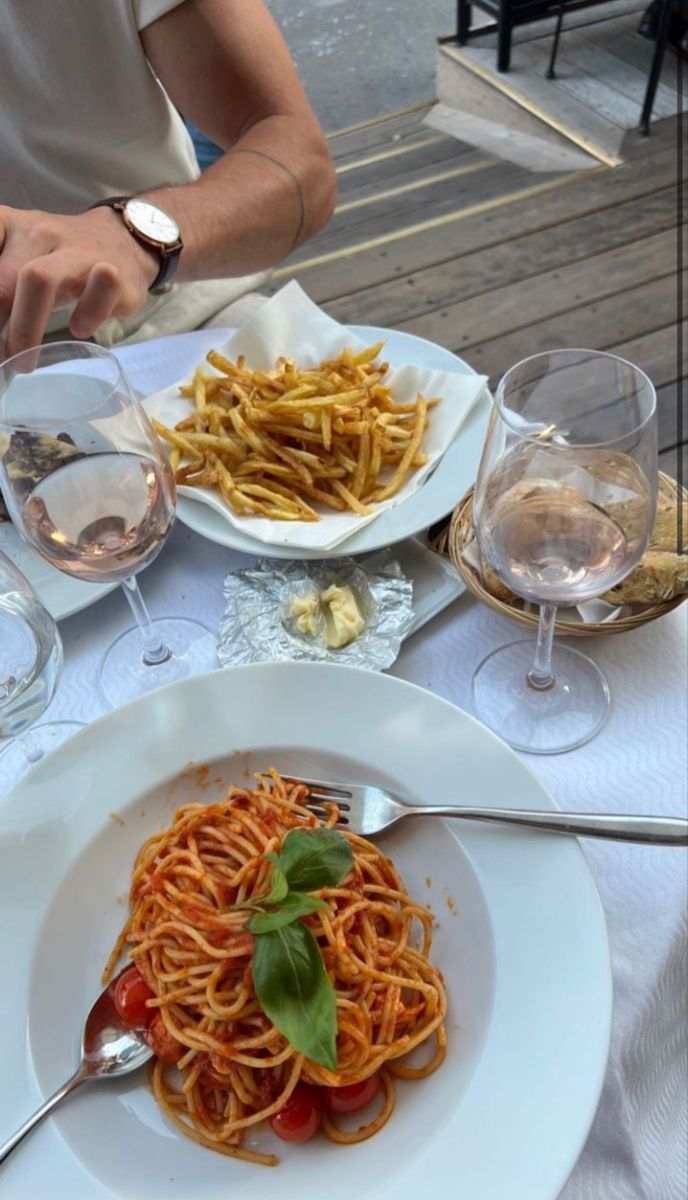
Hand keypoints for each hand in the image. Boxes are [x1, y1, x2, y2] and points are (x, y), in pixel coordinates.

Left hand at [0, 205, 158, 356]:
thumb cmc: (55, 259)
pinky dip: (86, 316)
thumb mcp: (15, 260)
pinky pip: (98, 289)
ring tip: (24, 361)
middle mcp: (37, 232)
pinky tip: (79, 329)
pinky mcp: (114, 273)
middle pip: (1, 280)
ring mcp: (75, 251)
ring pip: (39, 280)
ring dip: (24, 329)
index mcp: (5, 226)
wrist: (120, 240)